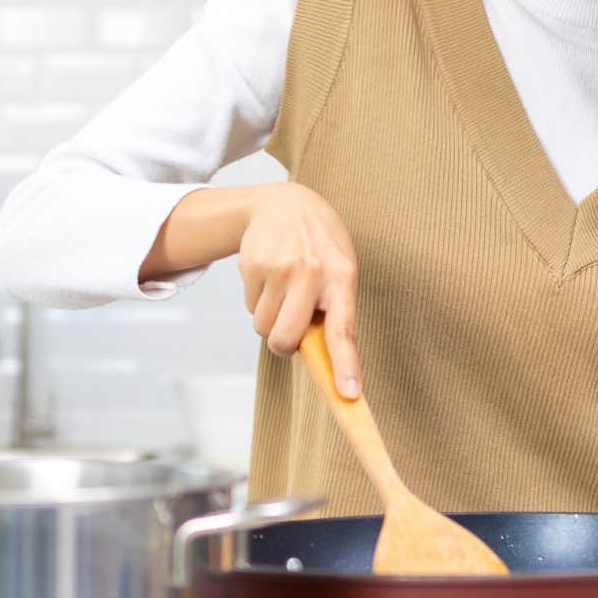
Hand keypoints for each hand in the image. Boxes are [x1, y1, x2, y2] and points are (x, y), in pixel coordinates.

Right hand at [238, 182, 361, 397]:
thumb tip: (328, 368)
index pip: (343, 329)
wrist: (285, 203)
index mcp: (342, 278)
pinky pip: (249, 307)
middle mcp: (311, 272)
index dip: (346, 365)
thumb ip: (334, 312)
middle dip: (282, 343)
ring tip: (282, 288)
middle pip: (285, 339)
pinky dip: (256, 300)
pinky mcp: (252, 263)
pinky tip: (268, 275)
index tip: (348, 394)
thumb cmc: (320, 248)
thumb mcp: (339, 271)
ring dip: (269, 318)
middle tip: (289, 325)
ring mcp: (279, 267)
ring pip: (262, 327)